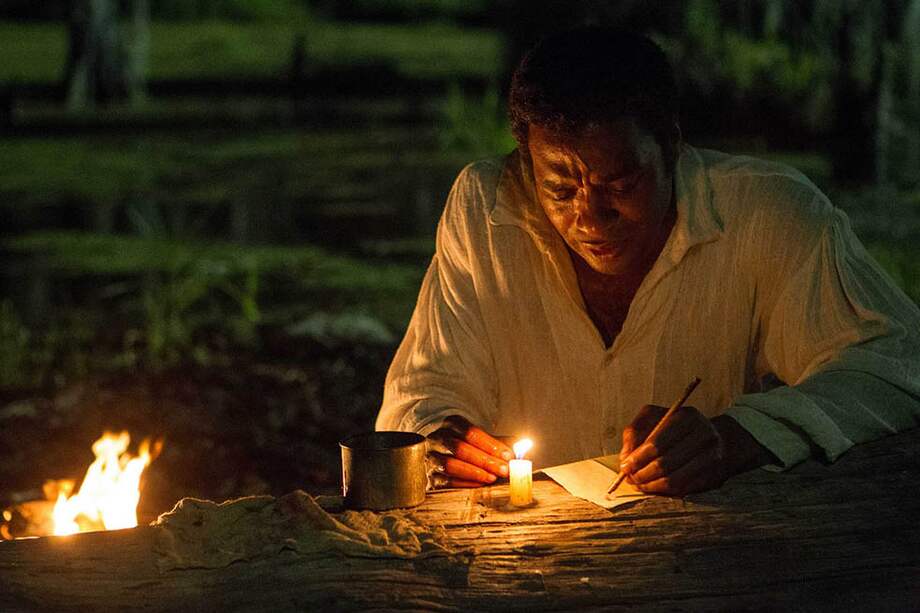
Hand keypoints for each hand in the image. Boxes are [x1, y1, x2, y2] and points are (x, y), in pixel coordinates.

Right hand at [426, 415, 512, 488]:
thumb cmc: (471, 447)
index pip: (470, 432)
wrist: (444, 457)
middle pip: (460, 447)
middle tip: (505, 470)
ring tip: (493, 478)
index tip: (509, 455)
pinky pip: (445, 481)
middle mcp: (437, 437)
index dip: (491, 444)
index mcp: (452, 424)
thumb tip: (523, 448)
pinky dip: (465, 483)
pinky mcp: (429, 476)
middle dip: (485, 460)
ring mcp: (430, 457)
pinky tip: (481, 485)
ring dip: (474, 472)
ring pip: (449, 464)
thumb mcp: (485, 441)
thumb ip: (502, 443)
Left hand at [618, 405, 775, 495]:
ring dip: (651, 486)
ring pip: (673, 480)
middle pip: (664, 464)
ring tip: (639, 484)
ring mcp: (711, 457)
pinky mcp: (713, 475)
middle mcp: (703, 436)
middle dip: (642, 474)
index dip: (637, 458)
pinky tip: (654, 487)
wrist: (717, 436)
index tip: (625, 466)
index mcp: (686, 417)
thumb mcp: (653, 418)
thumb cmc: (676, 427)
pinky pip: (683, 489)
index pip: (656, 443)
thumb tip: (625, 458)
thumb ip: (634, 432)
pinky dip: (664, 491)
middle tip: (630, 478)